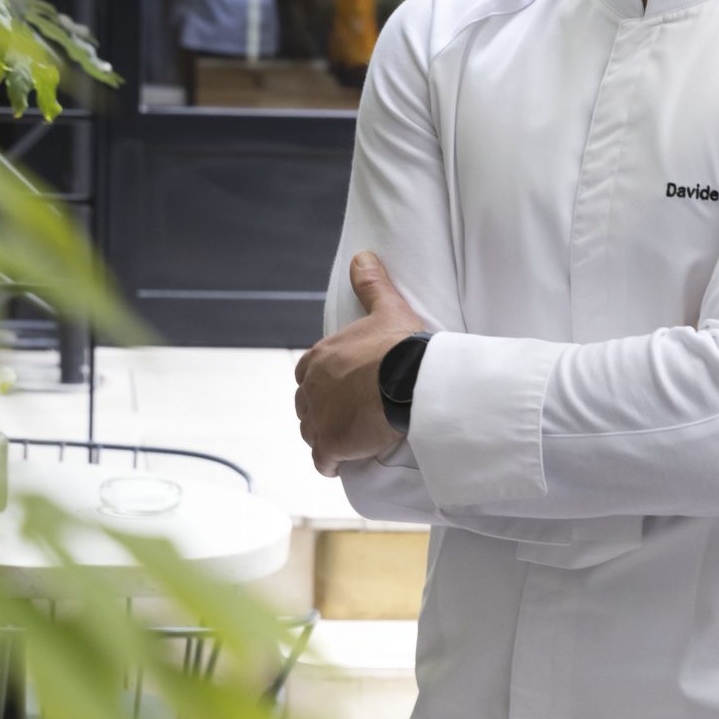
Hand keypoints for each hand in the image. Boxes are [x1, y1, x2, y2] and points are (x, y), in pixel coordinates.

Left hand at [294, 251, 426, 474]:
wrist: (411, 380)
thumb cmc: (401, 345)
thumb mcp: (387, 309)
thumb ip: (371, 285)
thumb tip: (362, 256)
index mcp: (319, 357)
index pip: (307, 374)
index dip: (324, 384)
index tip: (344, 390)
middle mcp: (310, 388)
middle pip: (307, 405)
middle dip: (323, 412)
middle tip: (350, 417)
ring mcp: (318, 418)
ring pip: (312, 433)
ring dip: (326, 437)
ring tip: (350, 440)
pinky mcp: (329, 445)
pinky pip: (322, 461)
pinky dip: (330, 463)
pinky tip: (344, 462)